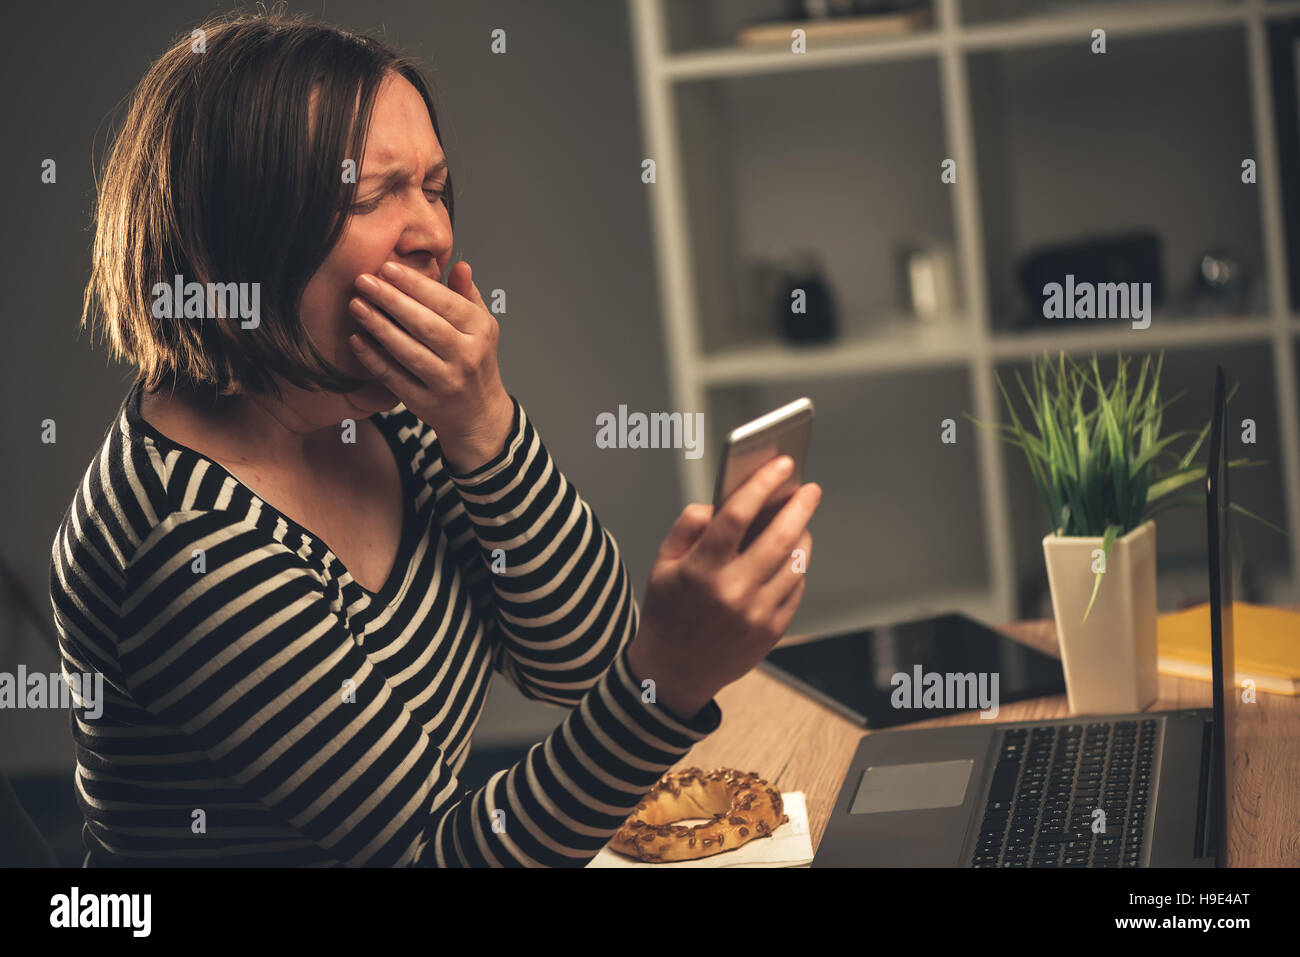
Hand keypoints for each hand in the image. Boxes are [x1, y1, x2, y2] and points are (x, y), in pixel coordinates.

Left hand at [347, 259, 513, 471]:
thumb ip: (466, 294)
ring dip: (378, 326)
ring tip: (356, 305)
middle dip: (391, 300)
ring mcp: (445, 382)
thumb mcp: (481, 325)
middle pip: (424, 325)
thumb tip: (458, 264)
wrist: (478, 414)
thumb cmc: (475, 360)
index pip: (446, 302)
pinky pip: (394, 377)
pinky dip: (373, 358)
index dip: (415, 284)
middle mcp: (466, 356)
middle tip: (363, 280)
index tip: (387, 268)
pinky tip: (356, 340)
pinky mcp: (424, 402)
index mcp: (480, 331)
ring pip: (407, 351)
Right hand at [626, 456, 821, 719]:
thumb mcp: (662, 564)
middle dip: (799, 506)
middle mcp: (732, 592)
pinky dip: (796, 567)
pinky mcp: (772, 630)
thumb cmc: (668, 612)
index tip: (780, 465)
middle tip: (809, 489)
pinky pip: (795, 588)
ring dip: (803, 535)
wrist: (673, 672)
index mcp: (700, 570)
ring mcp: (756, 614)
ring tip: (801, 521)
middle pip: (779, 537)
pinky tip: (790, 557)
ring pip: (795, 562)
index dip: (761, 484)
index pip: (736, 516)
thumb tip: (719, 503)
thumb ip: (687, 526)